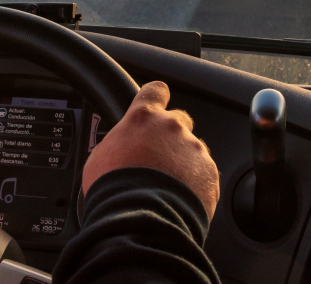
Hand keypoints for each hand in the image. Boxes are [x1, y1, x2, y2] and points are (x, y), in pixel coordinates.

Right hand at [83, 81, 219, 218]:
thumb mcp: (101, 157)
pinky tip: (179, 200)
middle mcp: (172, 127)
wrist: (140, 219)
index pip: (155, 91)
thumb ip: (120, 142)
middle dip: (170, 137)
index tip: (156, 103)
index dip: (156, 97)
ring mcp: (194, 149)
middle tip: (157, 160)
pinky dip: (195, 185)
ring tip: (167, 188)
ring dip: (183, 164)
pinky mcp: (209, 172)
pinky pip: (204, 174)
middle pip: (179, 121)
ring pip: (192, 150)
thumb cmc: (114, 190)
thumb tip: (122, 148)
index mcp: (142, 118)